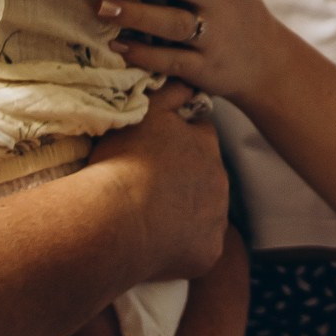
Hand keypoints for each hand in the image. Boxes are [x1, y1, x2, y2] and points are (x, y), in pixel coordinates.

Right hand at [83, 78, 227, 282]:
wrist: (116, 219)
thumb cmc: (124, 163)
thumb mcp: (145, 114)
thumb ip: (170, 92)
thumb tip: (188, 83)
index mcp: (206, 144)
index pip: (199, 137)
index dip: (177, 144)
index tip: (154, 155)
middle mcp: (220, 180)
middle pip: (204, 178)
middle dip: (183, 182)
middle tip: (147, 190)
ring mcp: (216, 219)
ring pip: (203, 214)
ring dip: (183, 215)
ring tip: (147, 220)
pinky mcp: (208, 253)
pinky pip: (198, 249)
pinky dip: (181, 249)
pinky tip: (154, 248)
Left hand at [105, 0, 304, 108]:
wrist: (269, 65)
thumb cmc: (233, 17)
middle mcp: (221, 3)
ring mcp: (215, 37)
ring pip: (174, 23)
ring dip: (137, 14)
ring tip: (103, 7)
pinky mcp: (206, 69)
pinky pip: (172, 61)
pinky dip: (144, 54)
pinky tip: (118, 46)